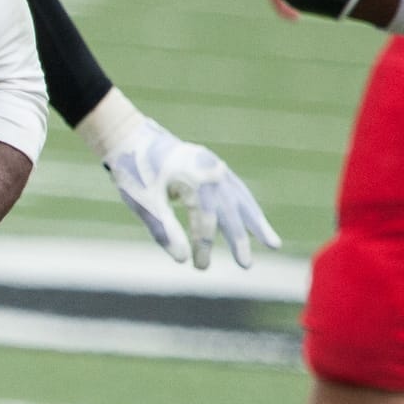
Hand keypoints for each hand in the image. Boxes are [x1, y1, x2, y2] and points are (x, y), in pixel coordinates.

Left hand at [100, 117, 280, 268]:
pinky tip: (254, 220)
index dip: (203, 246)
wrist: (130, 137)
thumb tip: (182, 259)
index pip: (205, 221)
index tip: (199, 266)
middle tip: (246, 265)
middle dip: (239, 240)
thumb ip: (163, 230)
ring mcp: (214, 167)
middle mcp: (210, 172)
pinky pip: (236, 189)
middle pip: (229, 211)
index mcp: (193, 180)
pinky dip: (246, 206)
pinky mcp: (212, 166)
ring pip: (241, 198)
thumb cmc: (134, 171)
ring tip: (273, 244)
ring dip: (256, 222)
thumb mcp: (144, 203)